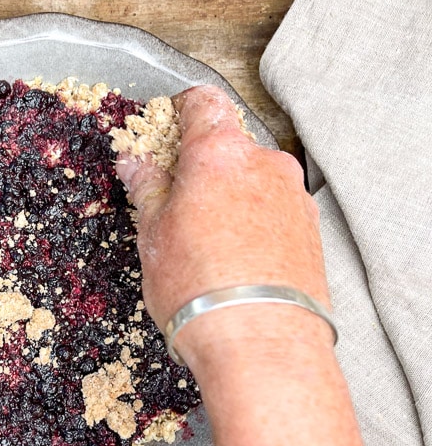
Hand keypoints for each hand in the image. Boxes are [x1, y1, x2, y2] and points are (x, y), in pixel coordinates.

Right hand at [115, 85, 330, 356]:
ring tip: (206, 241)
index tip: (166, 125)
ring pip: (253, 179)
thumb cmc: (201, 289)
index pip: (202, 103)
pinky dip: (253, 220)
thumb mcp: (154, 235)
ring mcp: (293, 196)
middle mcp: (264, 164)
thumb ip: (147, 189)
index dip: (180, 109)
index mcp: (219, 153)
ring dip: (229, 195)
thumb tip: (135, 164)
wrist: (262, 342)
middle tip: (175, 200)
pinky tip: (236, 256)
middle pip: (228, 145)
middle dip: (201, 166)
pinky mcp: (310, 230)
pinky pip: (274, 209)